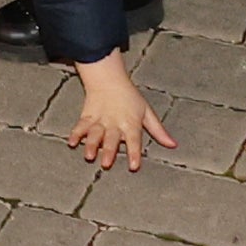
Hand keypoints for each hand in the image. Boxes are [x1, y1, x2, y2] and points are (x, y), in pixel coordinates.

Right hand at [69, 53, 175, 172]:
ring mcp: (100, 121)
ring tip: (88, 155)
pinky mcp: (87, 117)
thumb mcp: (147, 112)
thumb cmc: (130, 98)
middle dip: (108, 151)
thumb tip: (173, 145)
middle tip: (106, 163)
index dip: (134, 153)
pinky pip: (80, 126)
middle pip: (111, 139)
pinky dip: (75, 134)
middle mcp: (115, 124)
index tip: (134, 166)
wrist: (109, 79)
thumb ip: (158, 131)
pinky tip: (72, 142)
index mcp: (131, 124)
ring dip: (91, 144)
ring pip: (94, 134)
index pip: (134, 140)